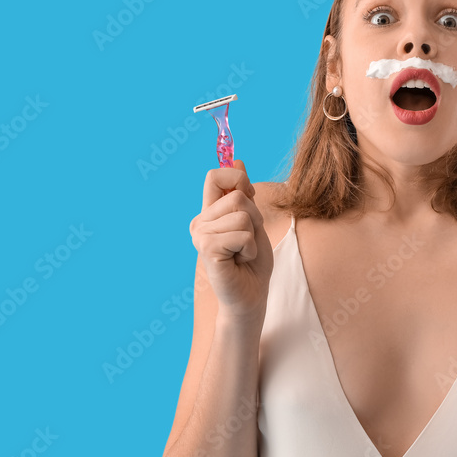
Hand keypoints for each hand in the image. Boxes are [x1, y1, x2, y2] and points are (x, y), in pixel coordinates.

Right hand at [189, 160, 273, 320]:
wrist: (250, 296)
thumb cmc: (252, 262)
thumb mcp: (253, 221)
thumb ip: (243, 193)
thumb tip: (238, 159)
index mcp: (209, 212)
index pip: (215, 176)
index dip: (237, 178)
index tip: (249, 195)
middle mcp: (200, 222)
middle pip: (237, 196)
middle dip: (255, 217)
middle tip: (248, 240)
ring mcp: (200, 235)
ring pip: (242, 214)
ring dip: (253, 235)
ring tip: (244, 252)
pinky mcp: (207, 249)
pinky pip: (242, 234)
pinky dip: (250, 248)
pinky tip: (241, 260)